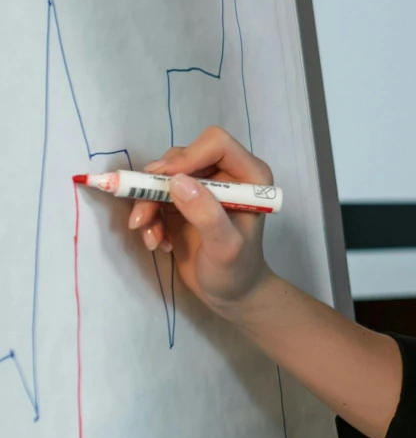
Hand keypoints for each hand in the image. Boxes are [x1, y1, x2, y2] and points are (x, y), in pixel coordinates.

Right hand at [125, 126, 274, 315]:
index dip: (187, 157)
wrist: (231, 295)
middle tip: (143, 218)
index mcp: (249, 176)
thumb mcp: (225, 247)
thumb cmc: (237, 271)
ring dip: (147, 206)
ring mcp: (202, 186)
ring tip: (151, 239)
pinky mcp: (182, 201)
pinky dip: (149, 218)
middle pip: (181, 157)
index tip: (165, 183)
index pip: (214, 143)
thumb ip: (206, 214)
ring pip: (162, 176)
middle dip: (156, 186)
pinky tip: (157, 243)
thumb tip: (177, 181)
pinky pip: (154, 195)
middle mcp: (226, 174)